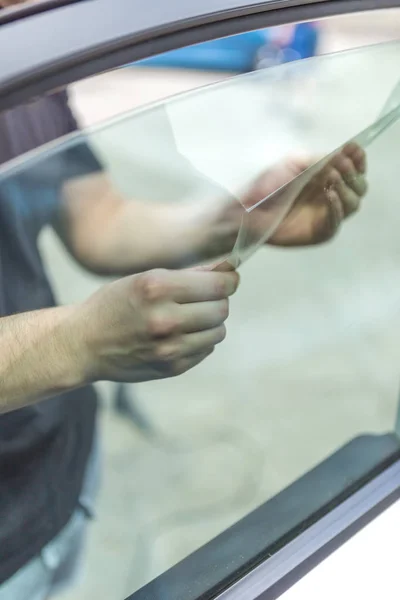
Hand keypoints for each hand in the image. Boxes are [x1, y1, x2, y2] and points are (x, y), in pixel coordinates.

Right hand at [75, 268, 238, 382]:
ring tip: (191, 316)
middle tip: (204, 297)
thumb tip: (229, 269)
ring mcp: (169, 347)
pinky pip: (206, 349)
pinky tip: (181, 334)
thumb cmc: (116, 304)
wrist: (84, 343)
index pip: (217, 285)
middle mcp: (164, 319)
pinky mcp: (172, 367)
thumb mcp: (145, 278)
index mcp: (156, 288)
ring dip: (211, 322)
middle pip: (221, 308)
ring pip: (218, 331)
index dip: (229, 280)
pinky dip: (201, 339)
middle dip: (218, 300)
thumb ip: (190, 274)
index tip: (228, 278)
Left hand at [244, 142, 366, 246]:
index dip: (358, 160)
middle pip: (359, 187)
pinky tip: (330, 196)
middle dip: (353, 173)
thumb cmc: (266, 185)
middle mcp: (330, 196)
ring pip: (353, 204)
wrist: (247, 209)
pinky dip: (337, 208)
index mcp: (326, 178)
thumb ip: (317, 160)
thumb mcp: (292, 164)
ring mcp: (326, 215)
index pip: (353, 169)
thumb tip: (342, 155)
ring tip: (331, 178)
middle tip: (340, 164)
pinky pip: (335, 223)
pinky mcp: (319, 233)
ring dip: (346, 188)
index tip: (353, 149)